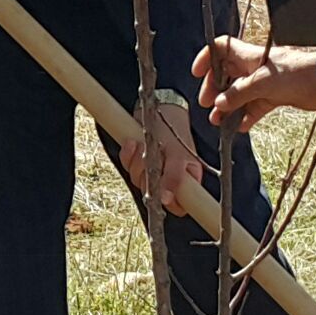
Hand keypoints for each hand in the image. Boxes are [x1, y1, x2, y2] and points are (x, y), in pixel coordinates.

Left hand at [116, 99, 201, 215]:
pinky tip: (131, 142)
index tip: (160, 193)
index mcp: (187, 181)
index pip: (179, 206)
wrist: (159, 107)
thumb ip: (175, 177)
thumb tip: (166, 200)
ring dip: (136, 162)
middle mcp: (169, 178)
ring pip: (138, 180)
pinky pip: (128, 165)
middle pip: (154, 194)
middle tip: (149, 159)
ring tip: (142, 143)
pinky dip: (127, 154)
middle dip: (147, 176)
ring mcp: (151, 170)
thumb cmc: (174, 129)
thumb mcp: (178, 153)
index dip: (169, 202)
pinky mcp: (136, 160)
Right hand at [193, 36, 315, 132]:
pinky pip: (255, 106)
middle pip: (226, 74)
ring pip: (239, 94)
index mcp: (249, 56)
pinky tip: (239, 127)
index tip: (196, 73)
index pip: (221, 49)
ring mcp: (265, 82)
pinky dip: (247, 116)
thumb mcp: (262, 83)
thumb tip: (218, 104)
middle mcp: (255, 67)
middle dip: (214, 89)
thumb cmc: (296, 72)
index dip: (206, 58)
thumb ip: (238, 94)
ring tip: (218, 122)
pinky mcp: (275, 96)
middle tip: (208, 104)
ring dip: (228, 107)